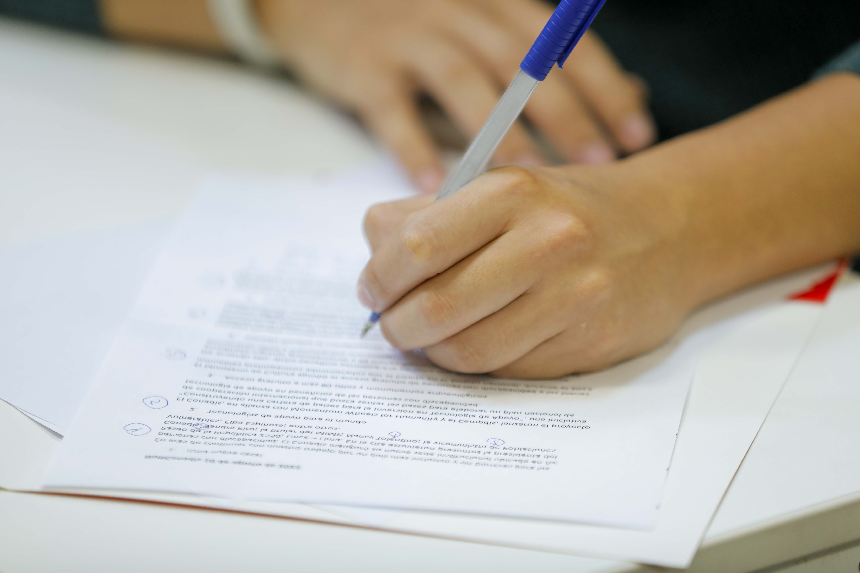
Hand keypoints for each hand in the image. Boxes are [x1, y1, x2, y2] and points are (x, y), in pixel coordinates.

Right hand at [257, 0, 656, 192]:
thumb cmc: (421, 24)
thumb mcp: (488, 25)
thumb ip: (552, 60)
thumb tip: (635, 92)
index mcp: (499, 4)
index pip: (565, 43)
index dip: (605, 88)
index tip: (636, 137)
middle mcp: (460, 12)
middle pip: (523, 63)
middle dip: (565, 114)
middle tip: (596, 163)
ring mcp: (410, 36)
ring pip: (464, 83)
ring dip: (499, 134)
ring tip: (528, 181)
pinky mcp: (364, 66)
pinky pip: (394, 111)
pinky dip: (414, 148)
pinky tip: (436, 188)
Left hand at [357, 163, 693, 377]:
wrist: (664, 231)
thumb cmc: (562, 210)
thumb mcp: (497, 188)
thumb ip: (427, 215)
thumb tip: (372, 258)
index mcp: (510, 192)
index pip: (415, 245)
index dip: (379, 278)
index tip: (373, 292)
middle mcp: (546, 241)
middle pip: (436, 307)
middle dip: (398, 327)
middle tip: (394, 325)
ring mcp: (575, 296)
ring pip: (469, 351)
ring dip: (434, 353)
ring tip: (431, 338)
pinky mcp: (592, 341)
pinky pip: (509, 371)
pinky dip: (480, 364)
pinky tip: (481, 341)